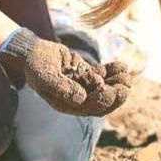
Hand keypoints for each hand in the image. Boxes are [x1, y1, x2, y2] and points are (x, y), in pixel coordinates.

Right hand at [0, 28, 132, 115]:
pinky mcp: (85, 74)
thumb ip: (61, 87)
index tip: (115, 90)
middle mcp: (77, 98)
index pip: (91, 107)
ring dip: (117, 83)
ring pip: (104, 88)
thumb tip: (81, 98)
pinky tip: (122, 66)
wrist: (33, 52)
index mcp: (67, 104)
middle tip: (126, 84)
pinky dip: (112, 71)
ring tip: (127, 75)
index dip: (105, 101)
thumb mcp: (44, 76)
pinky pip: (102, 75)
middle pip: (102, 101)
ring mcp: (82, 86)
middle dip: (116, 94)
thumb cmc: (36, 65)